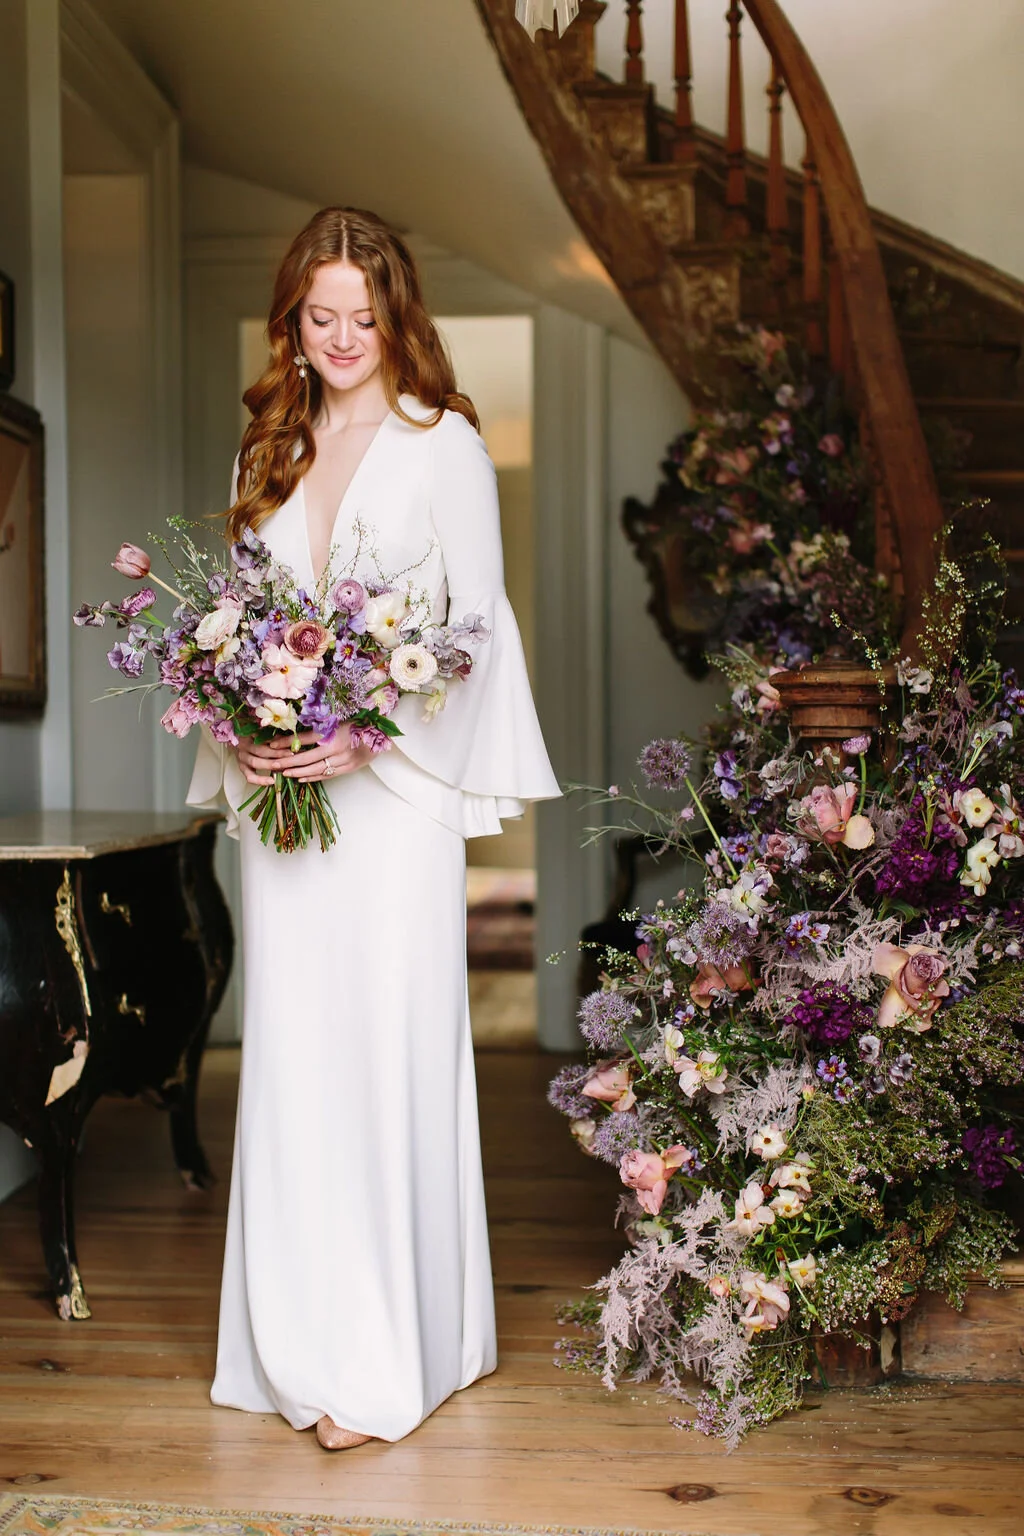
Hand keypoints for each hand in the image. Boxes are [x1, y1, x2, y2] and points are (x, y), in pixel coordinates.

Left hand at [236, 726, 373, 785]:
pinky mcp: (349, 768)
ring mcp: (343, 759)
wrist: (380, 734)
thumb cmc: (357, 723)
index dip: (287, 742)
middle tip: (273, 765)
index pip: (304, 739)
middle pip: (307, 757)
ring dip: (298, 772)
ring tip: (284, 774)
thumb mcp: (338, 719)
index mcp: (332, 731)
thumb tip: (297, 731)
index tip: (272, 744)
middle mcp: (336, 747)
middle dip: (288, 762)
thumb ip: (320, 726)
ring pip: (316, 769)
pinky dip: (314, 777)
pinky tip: (301, 779)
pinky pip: (328, 774)